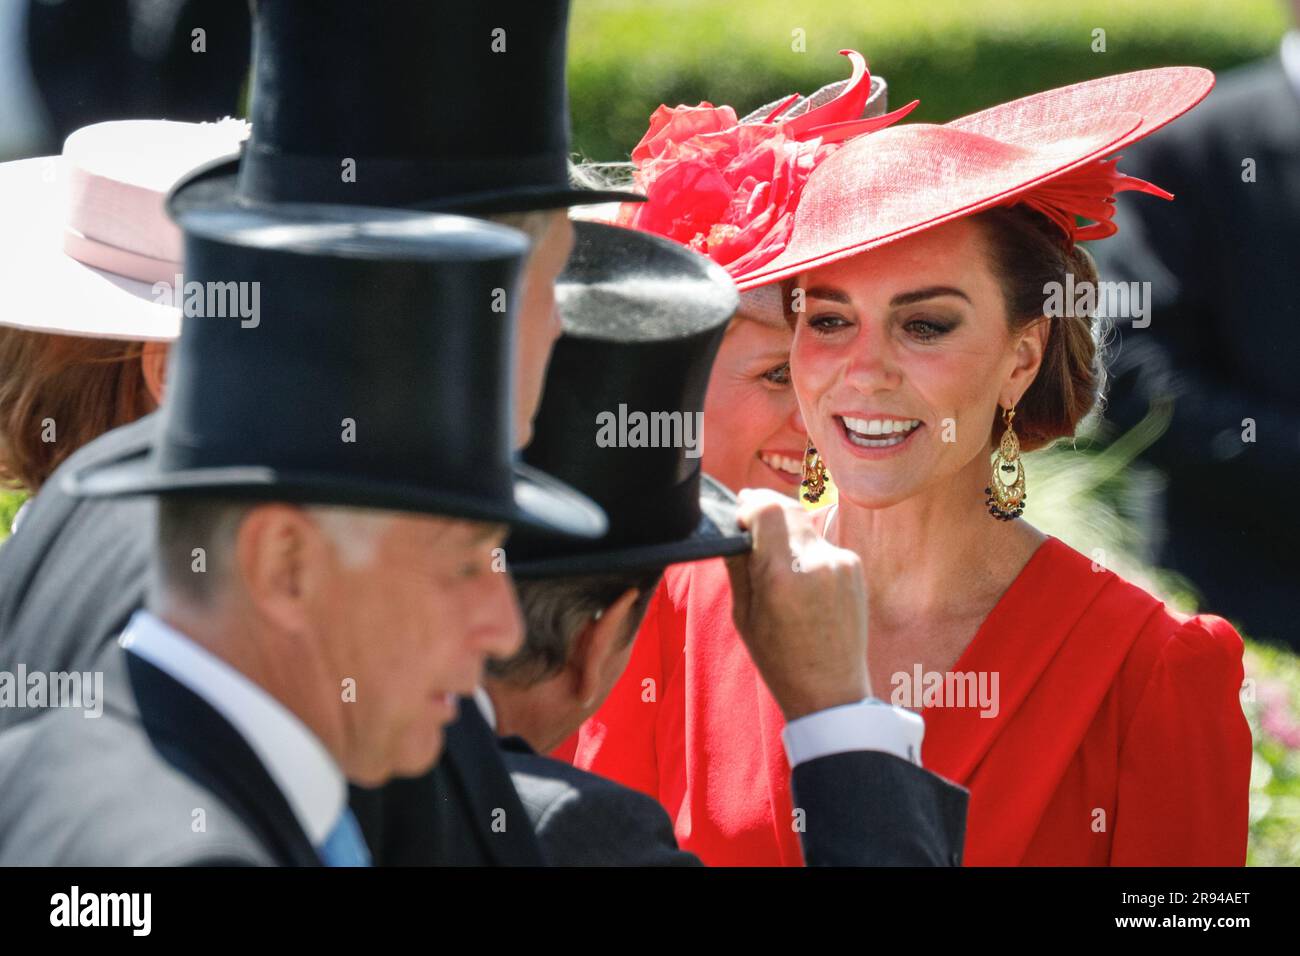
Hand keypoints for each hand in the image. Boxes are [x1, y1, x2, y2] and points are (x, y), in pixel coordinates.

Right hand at [724, 489, 869, 720]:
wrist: (830, 690)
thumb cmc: (779, 659)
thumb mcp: (743, 615)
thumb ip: (739, 564)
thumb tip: (734, 526)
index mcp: (783, 577)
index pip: (767, 508)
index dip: (749, 505)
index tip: (740, 517)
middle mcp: (817, 563)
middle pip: (788, 508)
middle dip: (767, 511)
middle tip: (752, 526)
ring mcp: (841, 564)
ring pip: (805, 525)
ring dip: (787, 533)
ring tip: (777, 564)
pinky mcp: (855, 567)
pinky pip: (823, 544)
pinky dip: (807, 550)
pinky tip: (802, 580)